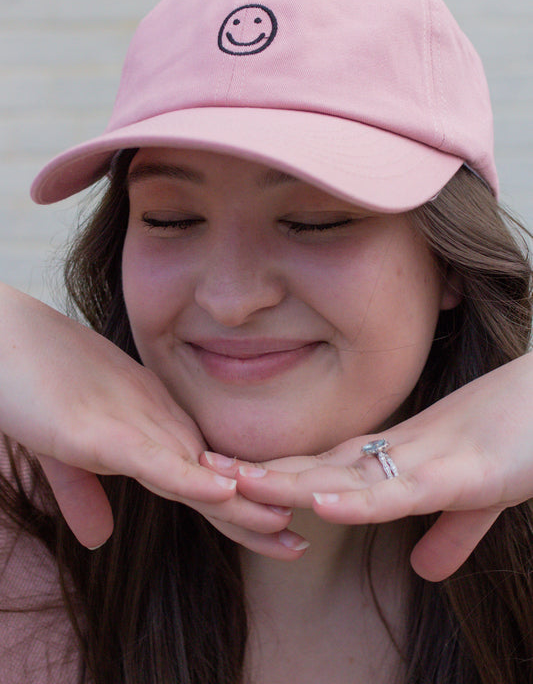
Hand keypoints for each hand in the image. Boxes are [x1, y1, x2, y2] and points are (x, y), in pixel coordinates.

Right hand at [0, 285, 304, 556]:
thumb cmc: (29, 385)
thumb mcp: (61, 451)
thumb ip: (83, 491)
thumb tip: (100, 537)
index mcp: (147, 424)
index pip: (201, 473)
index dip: (237, 506)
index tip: (272, 533)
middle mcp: (151, 420)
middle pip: (211, 475)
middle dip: (254, 511)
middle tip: (297, 542)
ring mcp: (130, 423)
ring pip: (195, 469)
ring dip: (240, 500)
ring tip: (283, 526)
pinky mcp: (100, 430)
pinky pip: (154, 458)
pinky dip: (190, 477)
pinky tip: (224, 491)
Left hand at [202, 351, 532, 579]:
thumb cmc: (521, 439)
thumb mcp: (478, 500)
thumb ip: (449, 532)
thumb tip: (424, 569)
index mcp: (397, 458)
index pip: (322, 468)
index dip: (276, 476)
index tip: (226, 479)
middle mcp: (398, 453)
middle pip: (316, 465)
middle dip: (259, 472)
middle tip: (197, 469)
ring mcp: (424, 460)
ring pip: (342, 475)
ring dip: (287, 481)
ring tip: (233, 482)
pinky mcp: (459, 473)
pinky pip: (397, 489)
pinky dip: (356, 498)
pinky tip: (316, 500)